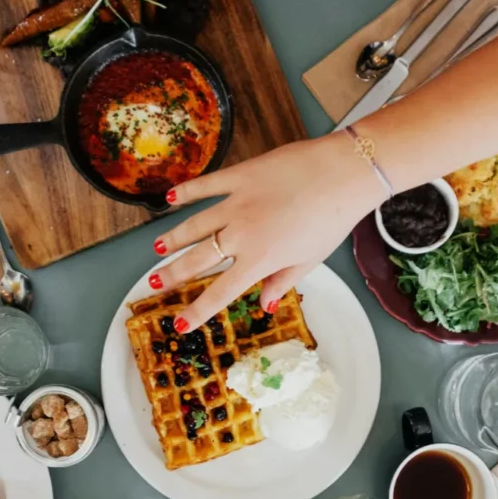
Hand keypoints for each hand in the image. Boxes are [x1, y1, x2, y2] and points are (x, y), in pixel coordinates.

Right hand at [151, 133, 385, 330]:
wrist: (343, 174)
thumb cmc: (332, 220)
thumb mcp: (310, 260)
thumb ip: (282, 282)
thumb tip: (265, 305)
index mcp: (259, 260)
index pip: (219, 292)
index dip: (197, 311)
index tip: (180, 324)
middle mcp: (240, 235)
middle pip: (197, 259)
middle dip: (173, 274)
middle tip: (155, 283)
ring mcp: (236, 203)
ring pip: (194, 225)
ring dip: (172, 238)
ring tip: (156, 249)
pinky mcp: (240, 176)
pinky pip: (206, 186)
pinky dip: (186, 192)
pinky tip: (170, 199)